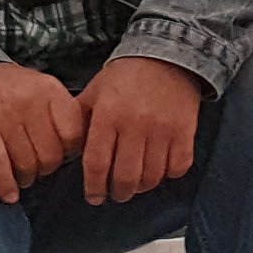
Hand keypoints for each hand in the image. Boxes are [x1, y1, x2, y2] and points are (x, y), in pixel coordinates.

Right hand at [0, 58, 84, 203]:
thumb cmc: (13, 88)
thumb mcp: (45, 87)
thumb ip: (64, 112)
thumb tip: (80, 148)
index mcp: (50, 91)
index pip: (73, 135)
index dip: (70, 151)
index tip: (62, 152)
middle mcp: (29, 103)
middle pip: (50, 155)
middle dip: (47, 168)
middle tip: (40, 165)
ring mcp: (5, 117)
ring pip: (26, 164)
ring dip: (27, 177)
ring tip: (25, 174)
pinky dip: (5, 184)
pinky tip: (10, 195)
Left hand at [76, 54, 203, 206]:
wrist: (168, 55)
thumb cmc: (126, 76)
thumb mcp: (96, 91)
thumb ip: (80, 119)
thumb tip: (67, 151)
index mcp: (108, 114)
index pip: (97, 163)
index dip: (94, 187)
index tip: (94, 197)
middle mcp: (136, 124)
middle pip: (126, 176)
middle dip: (118, 193)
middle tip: (115, 194)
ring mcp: (163, 129)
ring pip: (152, 176)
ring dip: (141, 186)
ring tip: (136, 184)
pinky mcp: (185, 131)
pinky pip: (177, 167)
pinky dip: (168, 174)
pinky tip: (159, 169)